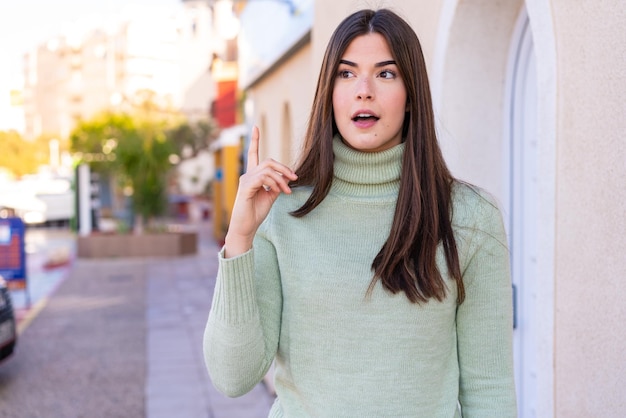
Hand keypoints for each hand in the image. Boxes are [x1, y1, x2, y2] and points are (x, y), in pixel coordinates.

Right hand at [223, 126, 297, 256]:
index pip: (253, 155)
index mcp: (253, 176)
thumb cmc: (256, 213)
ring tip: (287, 191)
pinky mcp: (246, 187)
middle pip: (268, 161)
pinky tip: (279, 192)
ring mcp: (245, 180)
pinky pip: (263, 178)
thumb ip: (277, 185)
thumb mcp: (270, 197)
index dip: (254, 140)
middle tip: (295, 177)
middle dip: (284, 167)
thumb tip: (288, 177)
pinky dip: (275, 183)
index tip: (255, 127)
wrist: (246, 227)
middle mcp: (247, 175)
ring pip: (268, 169)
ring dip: (281, 179)